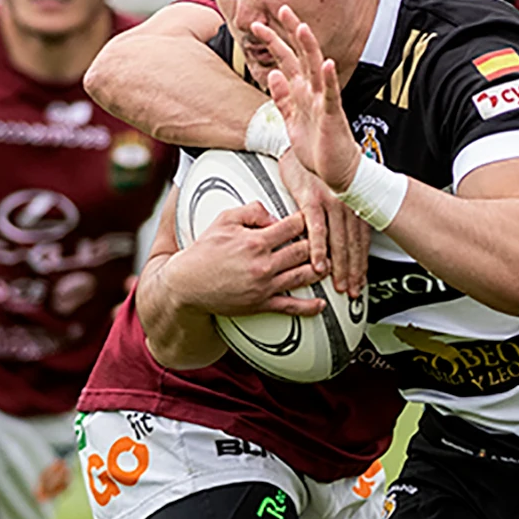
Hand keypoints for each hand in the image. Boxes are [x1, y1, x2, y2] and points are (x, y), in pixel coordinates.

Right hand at [160, 201, 326, 316]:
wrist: (186, 285)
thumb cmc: (203, 251)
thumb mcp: (223, 221)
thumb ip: (250, 211)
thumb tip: (274, 214)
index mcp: (256, 240)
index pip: (294, 225)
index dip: (308, 219)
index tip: (316, 217)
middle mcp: (263, 263)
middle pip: (304, 250)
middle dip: (319, 244)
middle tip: (330, 241)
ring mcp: (264, 285)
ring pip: (303, 276)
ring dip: (321, 271)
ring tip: (332, 266)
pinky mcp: (261, 304)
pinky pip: (290, 306)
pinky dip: (309, 307)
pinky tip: (321, 304)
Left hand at [254, 6, 362, 192]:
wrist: (336, 172)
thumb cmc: (317, 148)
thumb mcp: (291, 120)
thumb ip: (282, 97)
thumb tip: (271, 74)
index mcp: (301, 92)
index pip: (286, 60)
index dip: (274, 42)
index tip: (261, 24)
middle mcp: (313, 92)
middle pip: (301, 55)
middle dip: (291, 32)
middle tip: (281, 8)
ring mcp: (324, 102)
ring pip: (316, 69)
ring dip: (309, 48)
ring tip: (302, 27)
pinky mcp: (332, 116)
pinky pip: (330, 95)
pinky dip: (328, 79)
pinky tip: (326, 64)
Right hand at [280, 148, 370, 298]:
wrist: (296, 144)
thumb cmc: (312, 167)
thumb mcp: (333, 190)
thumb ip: (340, 212)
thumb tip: (345, 235)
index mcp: (352, 202)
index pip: (361, 240)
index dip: (361, 263)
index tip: (360, 281)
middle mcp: (345, 203)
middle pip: (352, 244)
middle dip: (353, 271)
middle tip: (352, 290)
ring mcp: (329, 201)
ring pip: (337, 240)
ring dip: (339, 266)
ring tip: (338, 284)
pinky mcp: (310, 199)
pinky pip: (316, 228)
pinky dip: (318, 249)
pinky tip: (319, 264)